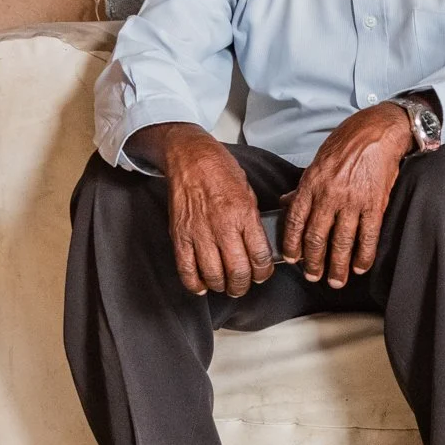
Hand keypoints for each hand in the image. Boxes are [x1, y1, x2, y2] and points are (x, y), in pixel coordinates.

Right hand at [143, 123, 273, 296]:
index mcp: (244, 214)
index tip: (262, 274)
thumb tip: (259, 248)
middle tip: (243, 286)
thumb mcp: (249, 193)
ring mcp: (199, 232)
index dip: (263, 272)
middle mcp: (223, 226)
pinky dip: (195, 283)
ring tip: (225, 286)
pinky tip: (202, 286)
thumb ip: (253, 222)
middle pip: (238, 271)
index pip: (260, 256)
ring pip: (213, 274)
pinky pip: (186, 268)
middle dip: (243, 285)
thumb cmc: (222, 172)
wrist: (191, 158)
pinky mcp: (180, 235)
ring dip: (222, 286)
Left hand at [282, 102, 413, 287]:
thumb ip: (303, 186)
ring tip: (336, 280)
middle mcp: (329, 195)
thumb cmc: (348, 141)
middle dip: (314, 262)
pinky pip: (368, 235)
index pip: (296, 221)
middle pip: (317, 237)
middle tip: (313, 276)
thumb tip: (288, 204)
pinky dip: (363, 255)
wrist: (379, 131)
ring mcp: (353, 201)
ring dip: (338, 265)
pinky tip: (360, 267)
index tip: (293, 260)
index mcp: (311, 184)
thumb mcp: (318, 160)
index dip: (293, 244)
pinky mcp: (375, 204)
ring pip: (341, 242)